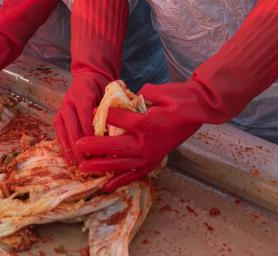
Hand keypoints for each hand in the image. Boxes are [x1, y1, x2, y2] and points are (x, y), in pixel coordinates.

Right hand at [54, 71, 107, 163]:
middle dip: (82, 150)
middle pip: (74, 131)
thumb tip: (112, 138)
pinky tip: (70, 160)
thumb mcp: (108, 97)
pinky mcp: (57, 116)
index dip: (94, 140)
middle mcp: (69, 103)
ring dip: (72, 152)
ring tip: (80, 166)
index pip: (87, 122)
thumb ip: (108, 114)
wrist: (88, 77)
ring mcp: (62, 110)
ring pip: (65, 135)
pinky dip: (64, 148)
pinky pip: (59, 134)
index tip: (102, 154)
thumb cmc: (103, 88)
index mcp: (83, 97)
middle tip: (91, 165)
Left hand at [73, 81, 206, 190]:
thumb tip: (127, 98)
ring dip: (101, 166)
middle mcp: (146, 143)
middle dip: (94, 147)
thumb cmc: (180, 97)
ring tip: (83, 168)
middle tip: (77, 146)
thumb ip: (140, 95)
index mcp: (146, 123)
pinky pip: (134, 174)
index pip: (118, 120)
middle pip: (114, 147)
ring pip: (121, 164)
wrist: (200, 110)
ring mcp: (150, 155)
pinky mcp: (154, 161)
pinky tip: (106, 186)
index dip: (104, 114)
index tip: (92, 110)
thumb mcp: (159, 91)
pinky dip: (120, 180)